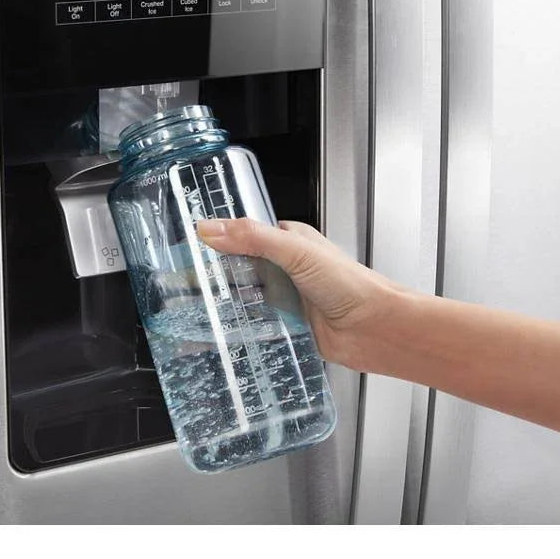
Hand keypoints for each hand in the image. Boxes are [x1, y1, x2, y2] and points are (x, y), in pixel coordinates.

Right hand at [194, 218, 405, 373]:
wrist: (376, 330)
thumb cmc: (350, 285)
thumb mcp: (296, 252)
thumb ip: (253, 238)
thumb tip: (210, 228)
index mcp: (289, 240)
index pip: (244, 234)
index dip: (218, 238)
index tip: (188, 245)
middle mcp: (286, 267)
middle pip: (240, 267)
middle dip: (216, 273)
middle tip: (183, 280)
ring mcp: (286, 297)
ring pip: (246, 297)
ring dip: (227, 302)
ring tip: (194, 306)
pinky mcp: (288, 325)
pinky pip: (257, 324)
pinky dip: (241, 326)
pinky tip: (223, 330)